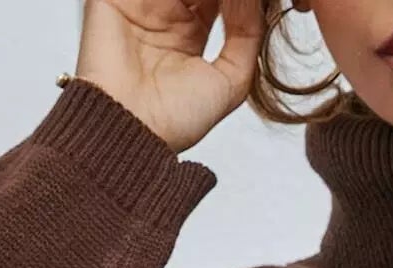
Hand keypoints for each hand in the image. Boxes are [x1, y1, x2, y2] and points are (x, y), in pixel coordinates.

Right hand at [75, 0, 265, 153]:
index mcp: (188, 33)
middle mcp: (165, 13)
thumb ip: (248, 37)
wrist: (130, 129)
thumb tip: (258, 0)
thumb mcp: (230, 82)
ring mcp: (142, 2)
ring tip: (224, 0)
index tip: (262, 0)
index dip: (238, 0)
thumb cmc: (174, 120)